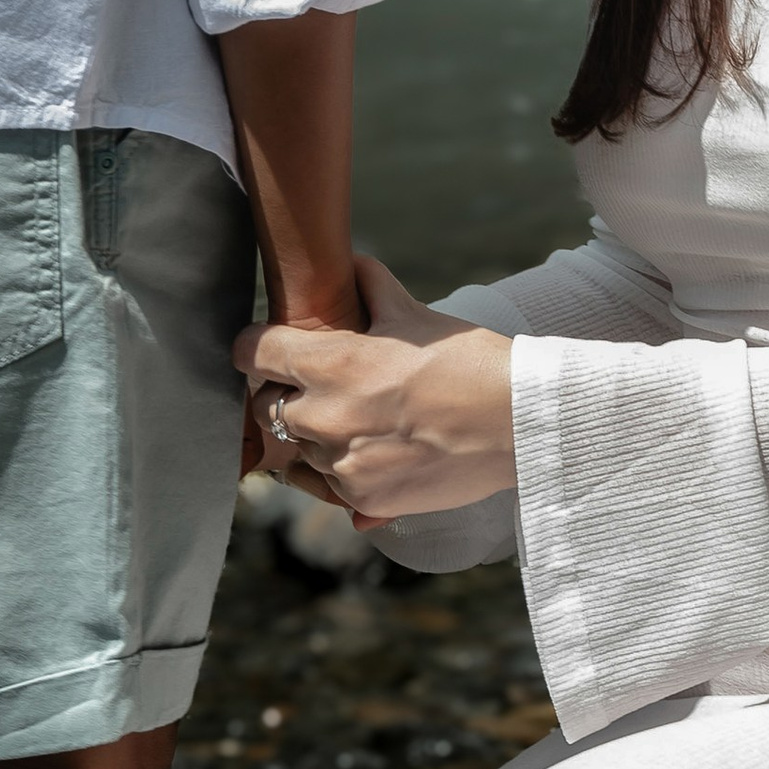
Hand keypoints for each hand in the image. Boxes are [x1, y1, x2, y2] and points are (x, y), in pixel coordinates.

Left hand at [235, 253, 513, 525]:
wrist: (516, 424)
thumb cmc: (468, 362)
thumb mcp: (416, 315)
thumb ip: (373, 289)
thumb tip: (353, 267)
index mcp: (331, 363)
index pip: (252, 352)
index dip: (260, 346)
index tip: (271, 348)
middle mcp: (323, 416)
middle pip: (267, 405)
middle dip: (288, 393)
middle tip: (324, 385)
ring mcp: (339, 465)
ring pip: (296, 449)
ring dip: (315, 435)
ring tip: (360, 420)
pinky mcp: (361, 501)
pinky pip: (326, 485)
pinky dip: (341, 470)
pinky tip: (377, 451)